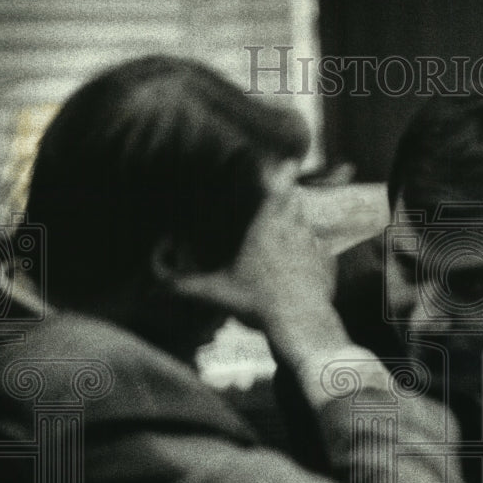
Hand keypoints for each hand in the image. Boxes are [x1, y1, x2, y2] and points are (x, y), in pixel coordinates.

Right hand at [169, 174, 342, 349]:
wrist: (300, 323)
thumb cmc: (257, 303)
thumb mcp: (216, 293)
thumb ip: (184, 286)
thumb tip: (154, 287)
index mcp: (267, 226)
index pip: (279, 186)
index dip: (283, 170)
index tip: (287, 159)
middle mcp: (294, 229)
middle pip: (295, 201)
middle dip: (287, 199)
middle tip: (276, 203)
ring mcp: (314, 246)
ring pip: (308, 225)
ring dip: (298, 227)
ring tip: (286, 238)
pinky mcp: (328, 264)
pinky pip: (321, 251)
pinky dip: (313, 254)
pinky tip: (302, 265)